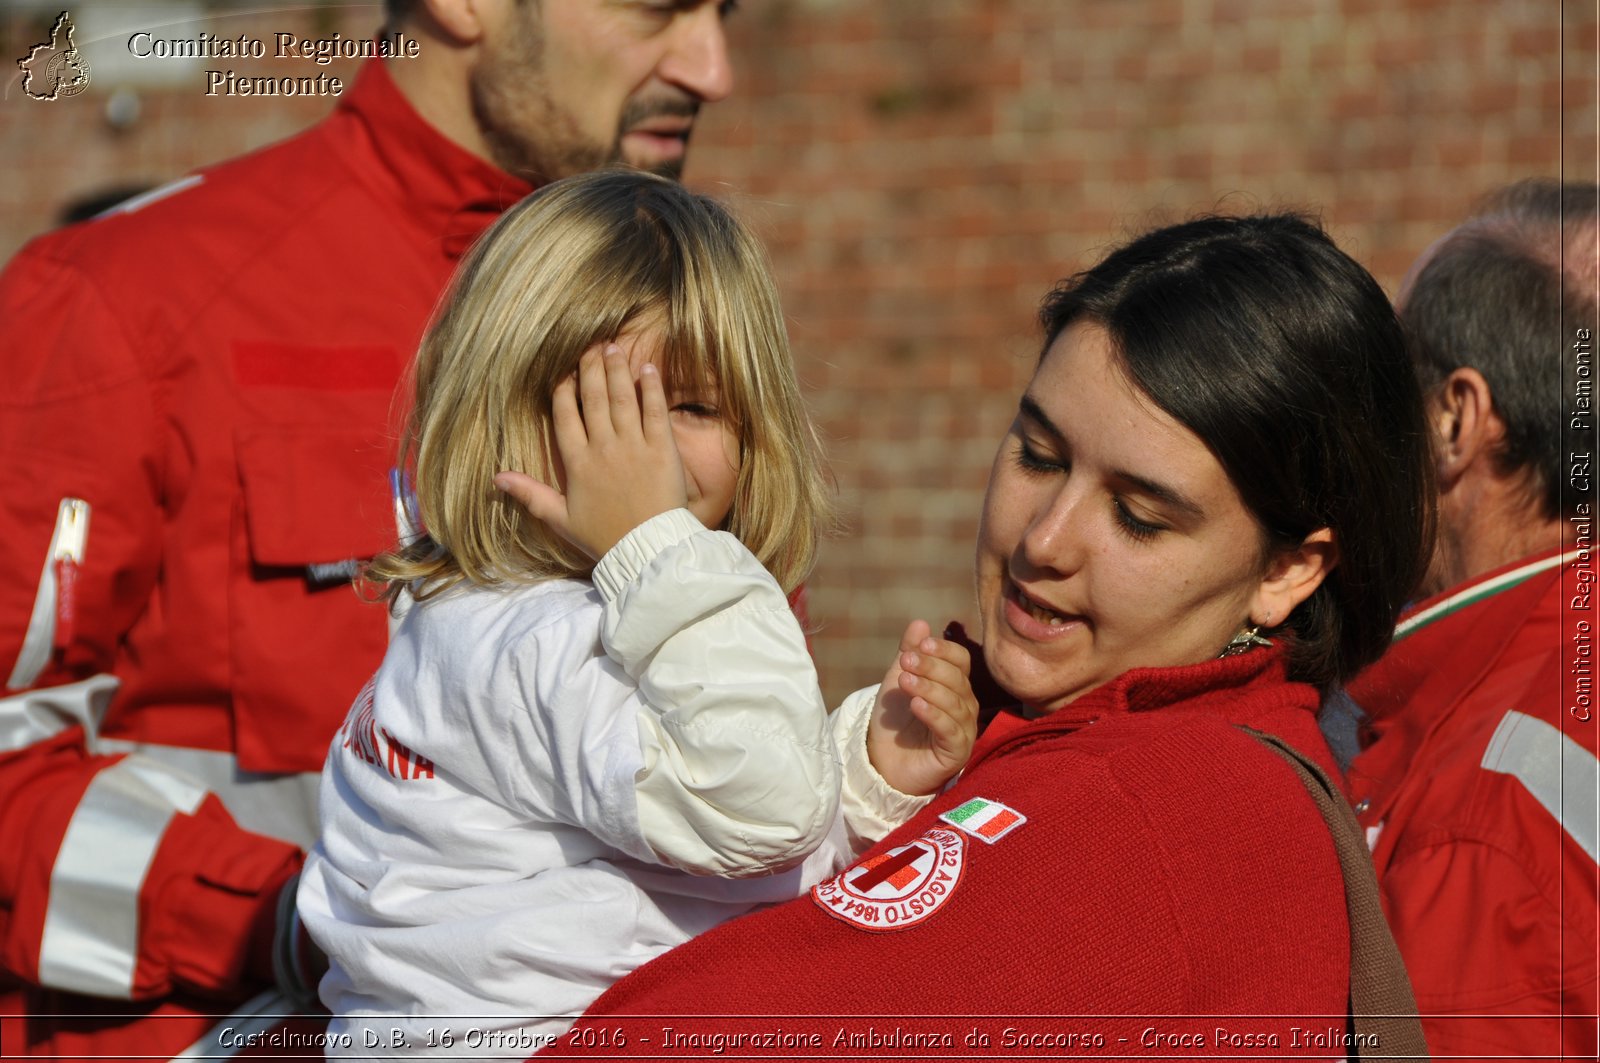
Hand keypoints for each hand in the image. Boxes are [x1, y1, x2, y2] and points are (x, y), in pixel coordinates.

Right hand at [494, 341, 687, 560]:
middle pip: (593, 399)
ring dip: (617, 370)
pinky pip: (656, 411)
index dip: (564, 392)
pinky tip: (648, 369)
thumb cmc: (604, 538)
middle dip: (591, 370)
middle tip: (591, 347)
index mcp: (577, 463)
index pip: (565, 417)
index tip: (565, 373)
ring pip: (622, 398)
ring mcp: (634, 446)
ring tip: (614, 348)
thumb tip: (497, 478)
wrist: (646, 551)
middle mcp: (603, 448)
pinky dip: (652, 388)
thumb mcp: (561, 519)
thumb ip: (530, 494)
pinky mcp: (662, 449)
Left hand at [867, 619, 979, 795]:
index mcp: (956, 684)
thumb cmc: (896, 719)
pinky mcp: (956, 753)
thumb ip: (909, 652)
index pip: (961, 660)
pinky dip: (934, 715)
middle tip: (905, 663)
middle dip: (931, 668)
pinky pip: (950, 730)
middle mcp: (965, 705)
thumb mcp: (898, 679)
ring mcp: (963, 729)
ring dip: (929, 689)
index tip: (920, 645)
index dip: (943, 650)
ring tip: (905, 682)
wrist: (883, 760)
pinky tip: (917, 705)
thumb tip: (920, 623)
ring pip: (955, 703)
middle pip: (958, 679)